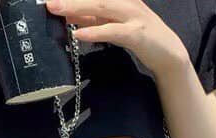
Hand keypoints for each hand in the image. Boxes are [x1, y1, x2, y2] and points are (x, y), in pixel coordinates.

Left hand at [45, 0, 188, 78]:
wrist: (168, 53)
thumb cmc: (138, 37)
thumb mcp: (111, 24)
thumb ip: (91, 18)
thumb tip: (67, 13)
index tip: (48, 0)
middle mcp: (125, 1)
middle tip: (47, 2)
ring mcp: (132, 16)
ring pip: (101, 7)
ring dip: (77, 7)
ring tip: (57, 10)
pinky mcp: (137, 34)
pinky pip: (112, 30)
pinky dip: (95, 31)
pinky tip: (79, 33)